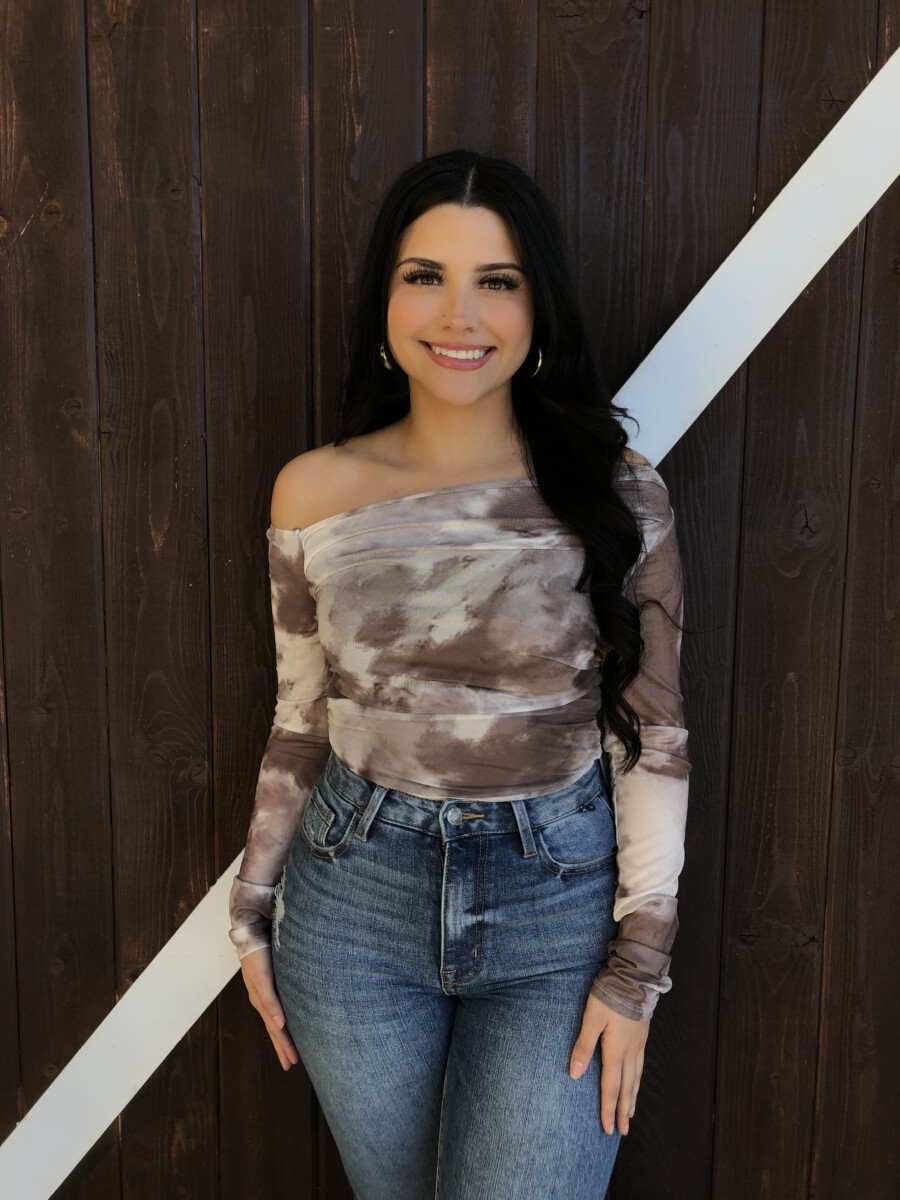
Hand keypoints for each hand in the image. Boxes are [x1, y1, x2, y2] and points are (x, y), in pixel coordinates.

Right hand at [240, 946, 299, 1070]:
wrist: (252, 934)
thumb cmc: (257, 954)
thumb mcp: (262, 977)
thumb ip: (270, 1000)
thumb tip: (279, 1024)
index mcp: (262, 1000)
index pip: (275, 1028)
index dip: (284, 1045)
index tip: (293, 1062)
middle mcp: (263, 999)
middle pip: (274, 1028)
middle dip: (282, 1046)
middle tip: (292, 1064)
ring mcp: (264, 992)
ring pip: (274, 1020)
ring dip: (281, 1037)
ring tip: (289, 1052)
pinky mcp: (267, 984)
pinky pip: (274, 1008)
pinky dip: (279, 1021)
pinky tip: (284, 1024)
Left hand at [569, 993, 649, 1135]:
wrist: (634, 979)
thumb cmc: (609, 997)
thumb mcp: (591, 1019)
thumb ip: (583, 1046)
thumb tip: (574, 1074)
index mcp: (615, 1051)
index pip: (611, 1087)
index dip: (608, 1109)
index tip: (608, 1129)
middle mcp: (629, 1052)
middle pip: (626, 1088)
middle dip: (622, 1111)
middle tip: (622, 1131)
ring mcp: (638, 1045)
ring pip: (636, 1078)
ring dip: (632, 1098)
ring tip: (630, 1113)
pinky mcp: (642, 1036)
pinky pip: (640, 1066)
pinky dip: (638, 1080)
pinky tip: (636, 1081)